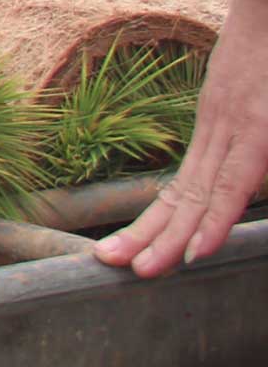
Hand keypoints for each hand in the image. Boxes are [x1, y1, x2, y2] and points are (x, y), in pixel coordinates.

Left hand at [98, 0, 267, 276]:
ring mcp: (239, 126)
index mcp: (219, 125)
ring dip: (174, 238)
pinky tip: (198, 246)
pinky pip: (235, 178)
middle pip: (181, 194)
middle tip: (112, 266)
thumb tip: (242, 170)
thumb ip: (247, 136)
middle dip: (150, 234)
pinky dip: (215, 215)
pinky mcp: (261, 125)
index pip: (183, 184)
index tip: (133, 247)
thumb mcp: (256, 96)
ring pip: (201, 194)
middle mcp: (219, 129)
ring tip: (144, 270)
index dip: (159, 219)